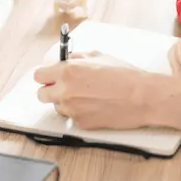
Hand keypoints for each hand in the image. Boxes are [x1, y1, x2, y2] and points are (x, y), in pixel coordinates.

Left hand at [33, 52, 151, 129]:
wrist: (142, 96)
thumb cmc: (124, 75)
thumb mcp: (99, 56)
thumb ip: (77, 59)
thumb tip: (67, 60)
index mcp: (68, 71)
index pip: (38, 76)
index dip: (46, 75)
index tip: (51, 76)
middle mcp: (65, 91)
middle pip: (41, 94)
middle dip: (51, 90)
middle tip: (64, 87)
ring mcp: (72, 110)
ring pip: (57, 107)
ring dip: (65, 102)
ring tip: (86, 96)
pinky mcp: (81, 123)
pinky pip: (72, 117)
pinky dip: (79, 112)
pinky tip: (95, 105)